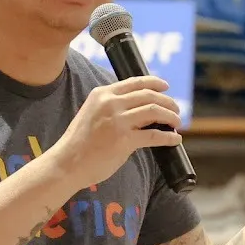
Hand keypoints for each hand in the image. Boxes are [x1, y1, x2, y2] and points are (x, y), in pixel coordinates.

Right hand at [48, 76, 183, 190]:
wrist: (67, 162)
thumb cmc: (79, 143)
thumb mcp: (91, 113)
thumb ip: (109, 107)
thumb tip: (136, 108)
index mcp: (102, 94)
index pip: (135, 82)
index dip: (154, 83)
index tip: (165, 87)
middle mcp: (110, 103)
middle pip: (149, 95)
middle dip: (167, 101)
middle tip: (176, 109)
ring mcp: (118, 121)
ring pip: (154, 111)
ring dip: (170, 116)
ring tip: (177, 122)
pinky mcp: (124, 140)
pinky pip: (154, 135)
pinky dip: (168, 136)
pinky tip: (175, 139)